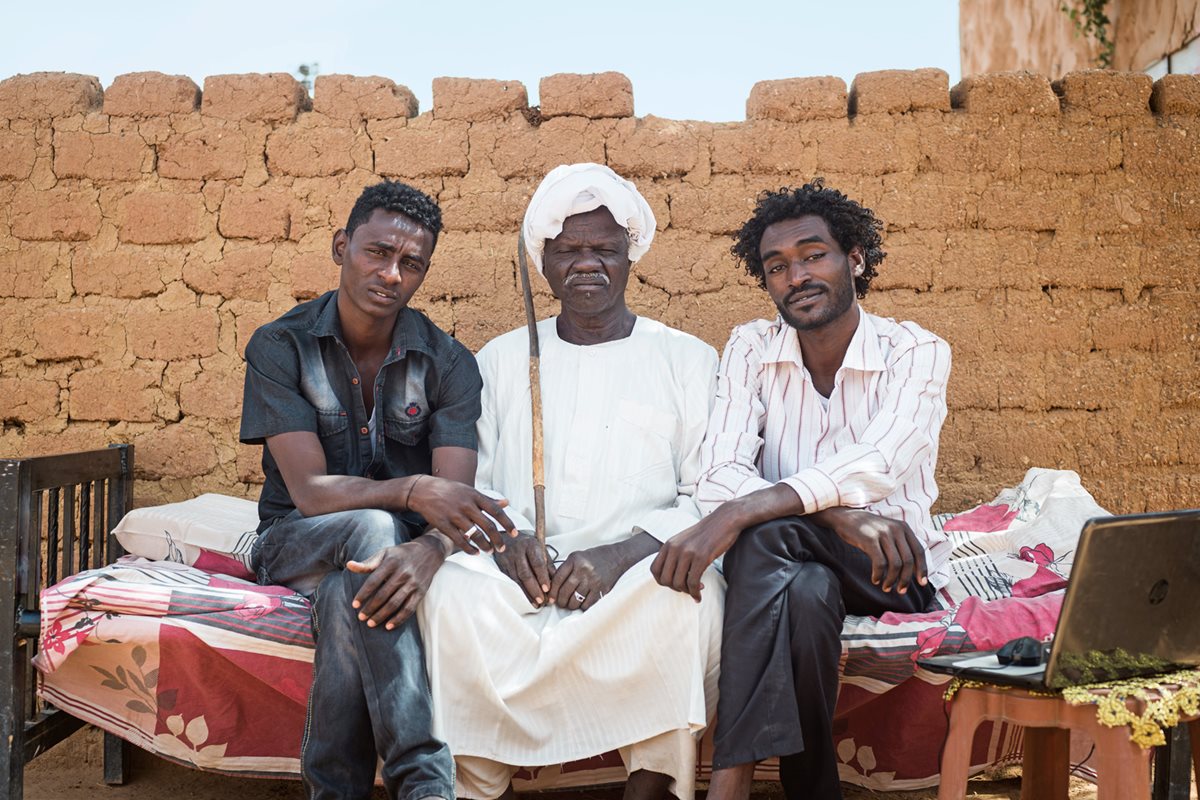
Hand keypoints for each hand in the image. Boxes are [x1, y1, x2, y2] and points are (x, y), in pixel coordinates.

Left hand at [347, 536, 444, 629]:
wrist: (429, 551)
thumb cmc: (401, 554)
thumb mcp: (385, 553)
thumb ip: (368, 563)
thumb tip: (349, 565)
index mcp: (391, 563)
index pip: (374, 581)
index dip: (363, 594)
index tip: (354, 604)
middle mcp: (402, 573)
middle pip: (383, 594)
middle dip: (370, 608)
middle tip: (361, 617)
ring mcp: (413, 583)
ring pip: (395, 603)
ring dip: (382, 615)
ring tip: (371, 623)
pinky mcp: (421, 592)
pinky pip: (409, 608)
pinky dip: (399, 619)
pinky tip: (388, 626)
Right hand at [406, 476, 516, 554]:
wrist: (423, 490)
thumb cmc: (450, 491)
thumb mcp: (469, 491)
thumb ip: (488, 499)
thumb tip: (506, 502)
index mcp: (475, 496)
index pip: (496, 510)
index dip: (507, 523)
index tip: (515, 534)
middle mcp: (466, 505)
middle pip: (488, 525)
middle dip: (497, 539)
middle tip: (502, 548)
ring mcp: (454, 515)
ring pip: (475, 535)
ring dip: (485, 545)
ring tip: (489, 551)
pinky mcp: (443, 524)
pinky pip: (459, 540)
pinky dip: (469, 548)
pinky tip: (475, 552)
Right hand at [494, 533, 553, 606]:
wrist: (507, 538)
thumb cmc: (527, 545)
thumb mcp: (540, 548)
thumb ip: (548, 564)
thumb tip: (555, 580)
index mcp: (531, 545)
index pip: (537, 563)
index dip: (542, 577)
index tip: (547, 589)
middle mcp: (518, 552)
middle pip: (526, 574)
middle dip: (534, 589)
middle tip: (542, 600)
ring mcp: (508, 560)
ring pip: (516, 580)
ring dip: (526, 593)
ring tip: (535, 604)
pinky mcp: (501, 567)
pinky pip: (510, 581)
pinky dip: (518, 592)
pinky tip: (525, 599)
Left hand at [548, 542, 632, 610]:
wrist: (616, 557)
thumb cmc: (594, 558)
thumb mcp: (577, 557)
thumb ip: (565, 569)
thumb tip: (552, 588)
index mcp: (575, 560)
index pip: (557, 579)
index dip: (552, 592)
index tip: (550, 599)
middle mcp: (583, 570)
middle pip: (565, 591)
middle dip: (560, 601)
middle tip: (560, 603)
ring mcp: (593, 580)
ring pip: (575, 600)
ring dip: (571, 605)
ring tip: (571, 603)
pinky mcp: (602, 589)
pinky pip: (587, 604)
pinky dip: (583, 606)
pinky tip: (582, 603)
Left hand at [651, 511, 737, 601]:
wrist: (724, 520)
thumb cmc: (706, 533)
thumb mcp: (684, 540)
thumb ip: (675, 553)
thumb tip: (671, 574)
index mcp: (669, 544)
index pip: (654, 569)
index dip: (662, 581)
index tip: (674, 584)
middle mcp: (675, 548)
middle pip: (665, 579)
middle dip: (675, 588)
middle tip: (687, 588)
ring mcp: (687, 552)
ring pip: (678, 583)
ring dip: (687, 591)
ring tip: (696, 590)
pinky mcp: (701, 557)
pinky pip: (693, 582)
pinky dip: (695, 593)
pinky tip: (699, 595)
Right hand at [812, 507, 927, 592]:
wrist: (846, 517)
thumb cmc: (869, 529)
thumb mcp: (889, 531)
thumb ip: (901, 545)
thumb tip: (913, 570)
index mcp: (904, 528)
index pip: (919, 551)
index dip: (922, 569)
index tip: (921, 583)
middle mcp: (896, 529)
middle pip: (908, 560)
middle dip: (906, 579)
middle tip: (900, 591)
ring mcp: (883, 534)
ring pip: (895, 564)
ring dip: (892, 580)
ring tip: (885, 587)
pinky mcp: (870, 540)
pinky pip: (879, 563)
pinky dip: (879, 575)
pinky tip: (875, 580)